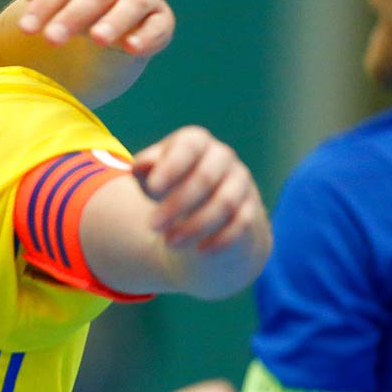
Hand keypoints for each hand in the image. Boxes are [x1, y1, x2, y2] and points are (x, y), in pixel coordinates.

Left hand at [19, 0, 173, 54]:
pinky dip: (147, 36)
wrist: (98, 43)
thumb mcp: (51, 5)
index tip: (25, 29)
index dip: (46, 2)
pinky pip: (159, 26)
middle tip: (51, 39)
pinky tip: (130, 47)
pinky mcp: (161, 21)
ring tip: (97, 39)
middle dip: (73, 15)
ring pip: (133, 3)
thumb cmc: (70, 16)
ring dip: (114, 20)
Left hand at [131, 126, 265, 252]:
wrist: (201, 210)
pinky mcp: (251, 208)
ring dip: (196, 226)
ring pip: (225, 203)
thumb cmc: (169, 186)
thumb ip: (144, 169)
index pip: (188, 147)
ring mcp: (241, 181)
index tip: (153, 188)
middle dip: (176, 204)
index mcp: (196, 141)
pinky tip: (199, 250)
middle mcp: (222, 156)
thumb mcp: (152, 177)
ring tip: (168, 243)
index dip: (171, 166)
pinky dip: (220, 239)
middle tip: (152, 226)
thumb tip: (140, 165)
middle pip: (205, 178)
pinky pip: (240, 224)